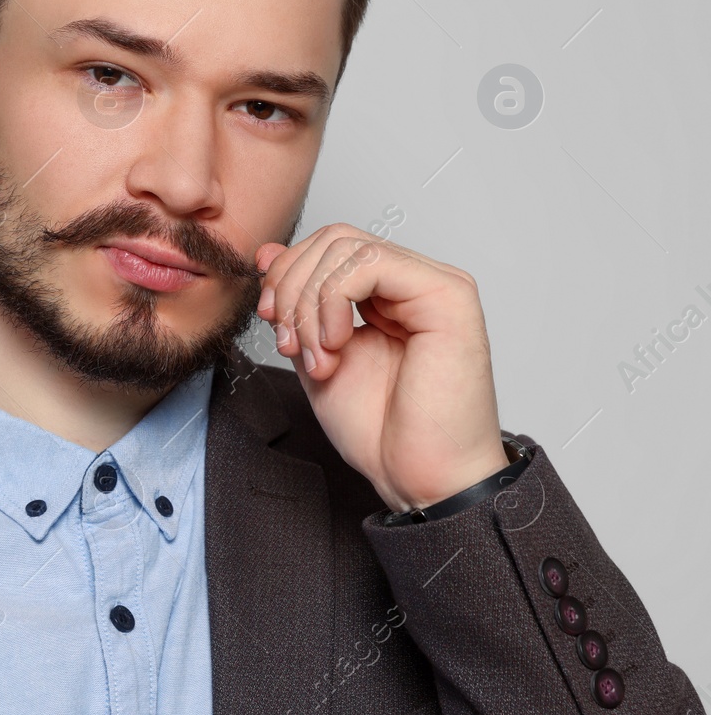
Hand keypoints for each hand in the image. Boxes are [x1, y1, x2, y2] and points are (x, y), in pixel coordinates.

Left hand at [255, 224, 506, 513]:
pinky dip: (333, 300)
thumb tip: (267, 252)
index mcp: (386, 294)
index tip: (271, 321)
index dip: (286, 274)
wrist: (418, 476)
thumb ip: (295, 305)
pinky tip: (336, 345)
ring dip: (309, 301)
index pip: (327, 247)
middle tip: (287, 340)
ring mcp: (434, 285)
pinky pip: (371, 262)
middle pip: (333, 238)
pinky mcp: (448, 296)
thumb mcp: (314, 354)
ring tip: (316, 356)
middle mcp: (413, 282)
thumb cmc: (379, 429)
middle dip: (290, 285)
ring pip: (345, 245)